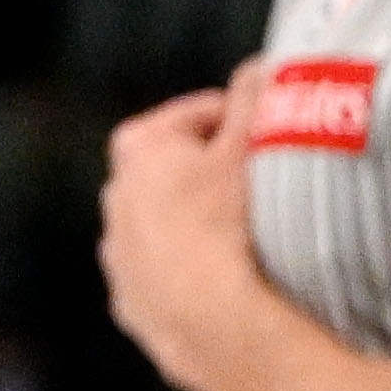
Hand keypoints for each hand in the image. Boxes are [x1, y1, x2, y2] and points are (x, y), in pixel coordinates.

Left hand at [98, 87, 275, 390]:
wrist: (214, 324)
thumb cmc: (230, 223)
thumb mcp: (251, 145)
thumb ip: (255, 96)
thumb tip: (261, 66)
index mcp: (138, 149)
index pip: (200, 114)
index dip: (244, 120)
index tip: (275, 136)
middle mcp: (115, 200)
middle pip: (179, 172)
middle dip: (218, 175)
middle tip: (268, 189)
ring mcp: (120, 257)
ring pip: (171, 229)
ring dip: (203, 230)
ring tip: (253, 244)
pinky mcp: (133, 306)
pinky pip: (170, 281)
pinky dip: (196, 278)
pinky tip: (233, 287)